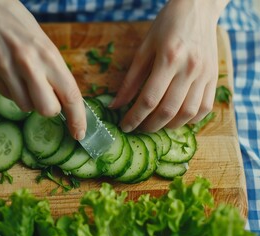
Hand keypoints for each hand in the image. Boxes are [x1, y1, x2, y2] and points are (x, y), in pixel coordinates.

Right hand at [0, 0, 85, 139]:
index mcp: (49, 56)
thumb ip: (55, 74)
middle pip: (48, 110)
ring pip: (26, 107)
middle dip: (50, 109)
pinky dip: (14, 93)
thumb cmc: (21, 26)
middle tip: (47, 96)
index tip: (80, 134)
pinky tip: (12, 75)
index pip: (70, 95)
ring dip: (30, 101)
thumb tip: (65, 101)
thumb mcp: (46, 46)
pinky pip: (9, 98)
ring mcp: (8, 71)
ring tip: (26, 79)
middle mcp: (30, 65)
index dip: (78, 119)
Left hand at [110, 0, 228, 131]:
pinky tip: (176, 119)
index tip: (124, 126)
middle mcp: (189, 69)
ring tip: (155, 125)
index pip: (149, 99)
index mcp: (168, 59)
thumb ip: (130, 79)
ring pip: (188, 113)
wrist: (198, 8)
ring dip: (169, 126)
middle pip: (168, 110)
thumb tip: (116, 104)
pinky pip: (205, 108)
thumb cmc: (167, 25)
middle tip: (138, 129)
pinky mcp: (214, 78)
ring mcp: (205, 75)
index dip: (134, 117)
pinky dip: (189, 120)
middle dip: (149, 126)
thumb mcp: (144, 48)